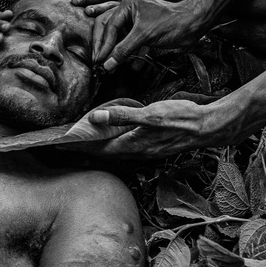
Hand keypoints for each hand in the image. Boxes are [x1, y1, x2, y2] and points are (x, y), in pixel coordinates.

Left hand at [76, 97, 238, 156]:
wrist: (207, 126)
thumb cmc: (180, 119)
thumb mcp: (150, 114)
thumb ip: (124, 116)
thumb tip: (97, 118)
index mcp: (133, 145)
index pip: (97, 148)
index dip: (77, 147)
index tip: (58, 146)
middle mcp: (137, 151)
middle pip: (102, 152)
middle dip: (82, 149)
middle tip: (62, 145)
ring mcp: (146, 150)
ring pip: (114, 151)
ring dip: (96, 148)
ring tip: (80, 143)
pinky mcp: (153, 145)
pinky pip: (125, 147)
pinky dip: (112, 143)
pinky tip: (111, 137)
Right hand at [93, 0, 210, 71]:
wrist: (194, 24)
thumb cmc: (172, 23)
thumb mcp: (144, 36)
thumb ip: (124, 50)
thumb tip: (107, 64)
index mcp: (128, 4)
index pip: (109, 26)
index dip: (103, 45)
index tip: (99, 60)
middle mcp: (129, 9)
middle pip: (109, 29)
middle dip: (105, 47)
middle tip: (98, 62)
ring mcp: (136, 19)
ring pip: (119, 37)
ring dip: (115, 52)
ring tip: (109, 66)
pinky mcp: (143, 30)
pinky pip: (130, 42)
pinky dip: (128, 53)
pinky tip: (125, 64)